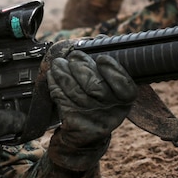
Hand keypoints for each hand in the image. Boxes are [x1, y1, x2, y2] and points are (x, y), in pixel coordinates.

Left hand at [46, 51, 136, 169]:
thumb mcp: (112, 91)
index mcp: (125, 100)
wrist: (86, 137)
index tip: (101, 58)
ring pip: (74, 90)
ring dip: (63, 73)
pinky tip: (53, 75)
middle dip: (81, 66)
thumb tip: (99, 40)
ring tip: (58, 63)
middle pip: (94, 85)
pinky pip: (61, 98)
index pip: (122, 84)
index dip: (112, 69)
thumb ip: (108, 69)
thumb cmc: (100, 104)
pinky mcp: (74, 122)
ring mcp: (91, 118)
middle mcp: (110, 111)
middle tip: (74, 56)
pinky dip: (55, 84)